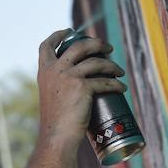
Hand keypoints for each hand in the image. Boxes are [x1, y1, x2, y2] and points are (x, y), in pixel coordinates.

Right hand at [36, 29, 127, 149]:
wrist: (56, 137)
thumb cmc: (56, 123)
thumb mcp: (51, 97)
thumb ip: (58, 86)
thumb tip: (76, 83)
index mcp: (44, 71)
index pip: (47, 45)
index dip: (58, 35)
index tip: (70, 31)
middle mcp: (55, 70)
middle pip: (79, 46)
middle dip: (96, 43)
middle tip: (108, 48)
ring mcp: (69, 76)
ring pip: (96, 62)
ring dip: (111, 65)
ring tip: (119, 70)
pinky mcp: (83, 87)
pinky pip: (105, 81)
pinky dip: (116, 84)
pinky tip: (122, 87)